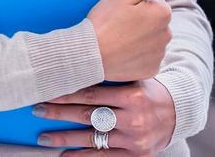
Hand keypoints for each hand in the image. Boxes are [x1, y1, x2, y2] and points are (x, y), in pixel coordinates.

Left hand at [34, 80, 176, 154]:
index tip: (47, 91)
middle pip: (87, 115)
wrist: (178, 114)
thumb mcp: (135, 79)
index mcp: (133, 95)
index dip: (67, 93)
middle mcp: (132, 118)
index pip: (92, 94)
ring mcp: (133, 140)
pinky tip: (64, 155)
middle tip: (37, 109)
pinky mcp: (134, 155)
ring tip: (43, 137)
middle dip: (58, 113)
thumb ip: (111, 77)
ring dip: (64, 138)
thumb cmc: (149, 91)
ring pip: (91, 138)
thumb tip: (76, 66)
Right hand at [88, 0, 178, 81]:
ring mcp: (159, 54)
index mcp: (164, 13)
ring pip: (151, 38)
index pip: (153, 0)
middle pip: (154, 20)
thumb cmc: (105, 20)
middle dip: (140, 19)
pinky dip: (137, 54)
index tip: (121, 9)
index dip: (135, 2)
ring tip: (118, 37)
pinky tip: (122, 52)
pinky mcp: (151, 70)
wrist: (89, 54)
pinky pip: (147, 57)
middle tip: (118, 23)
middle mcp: (167, 34)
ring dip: (139, 37)